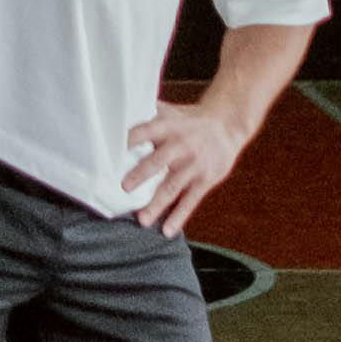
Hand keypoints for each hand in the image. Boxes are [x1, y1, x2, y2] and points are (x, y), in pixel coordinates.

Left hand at [121, 87, 245, 237]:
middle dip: (141, 174)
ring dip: (157, 204)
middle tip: (124, 187)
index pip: (147, 131)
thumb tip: (116, 111)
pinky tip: (167, 230)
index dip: (131, 139)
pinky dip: (179, 217)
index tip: (113, 149)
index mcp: (169, 127)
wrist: (227, 126)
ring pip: (173, 186)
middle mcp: (181, 146)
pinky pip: (190, 201)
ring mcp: (193, 165)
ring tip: (142, 219)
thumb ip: (147, 115)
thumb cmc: (190, 121)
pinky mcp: (205, 180)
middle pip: (159, 161)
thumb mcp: (171, 113)